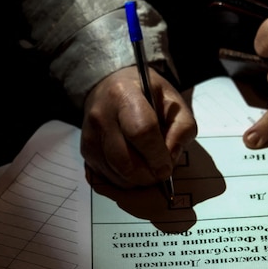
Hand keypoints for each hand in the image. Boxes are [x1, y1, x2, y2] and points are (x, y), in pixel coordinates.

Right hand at [81, 66, 196, 187]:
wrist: (109, 86)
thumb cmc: (145, 94)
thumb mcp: (173, 100)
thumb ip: (182, 128)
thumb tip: (171, 158)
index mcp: (125, 95)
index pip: (141, 132)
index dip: (157, 156)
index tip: (167, 167)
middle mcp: (101, 116)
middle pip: (125, 161)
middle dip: (148, 175)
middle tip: (160, 172)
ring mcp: (90, 135)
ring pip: (116, 174)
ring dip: (137, 181)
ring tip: (148, 170)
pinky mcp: (85, 151)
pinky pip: (106, 178)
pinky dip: (124, 182)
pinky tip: (134, 170)